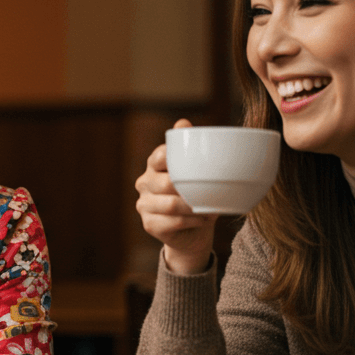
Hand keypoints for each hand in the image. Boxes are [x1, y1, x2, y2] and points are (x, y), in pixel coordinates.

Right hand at [134, 119, 217, 273]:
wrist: (193, 232)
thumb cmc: (196, 196)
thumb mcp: (197, 172)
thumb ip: (191, 150)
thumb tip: (183, 122)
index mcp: (154, 165)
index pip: (159, 156)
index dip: (174, 158)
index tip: (194, 164)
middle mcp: (144, 183)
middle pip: (165, 183)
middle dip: (190, 189)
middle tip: (210, 193)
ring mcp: (143, 205)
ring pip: (171, 205)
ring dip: (195, 207)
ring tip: (210, 208)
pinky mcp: (149, 224)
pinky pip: (173, 222)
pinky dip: (193, 221)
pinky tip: (203, 220)